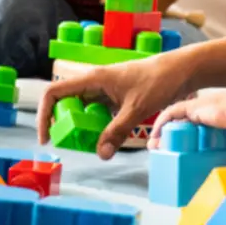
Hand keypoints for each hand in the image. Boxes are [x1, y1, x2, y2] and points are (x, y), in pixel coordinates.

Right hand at [36, 50, 195, 158]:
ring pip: (82, 109)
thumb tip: (101, 154)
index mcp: (93, 79)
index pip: (54, 93)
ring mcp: (106, 89)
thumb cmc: (159, 81)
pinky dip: (97, 126)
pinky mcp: (117, 96)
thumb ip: (117, 131)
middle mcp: (95, 82)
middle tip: (72, 144)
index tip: (47, 137)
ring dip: (81, 127)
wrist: (181, 70)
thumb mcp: (137, 109)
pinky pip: (98, 112)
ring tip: (89, 144)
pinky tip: (107, 138)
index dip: (44, 114)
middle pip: (66, 103)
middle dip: (64, 124)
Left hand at [148, 89, 225, 162]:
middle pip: (182, 124)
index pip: (198, 127)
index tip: (181, 152)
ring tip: (154, 148)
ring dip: (162, 132)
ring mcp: (197, 108)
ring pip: (173, 119)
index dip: (188, 138)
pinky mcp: (192, 107)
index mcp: (218, 119)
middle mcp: (204, 112)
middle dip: (170, 137)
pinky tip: (155, 137)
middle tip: (162, 153)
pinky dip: (161, 123)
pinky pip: (170, 114)